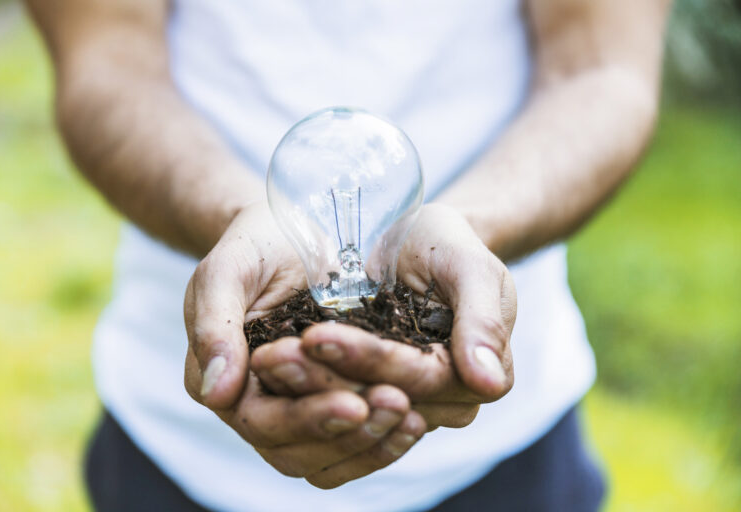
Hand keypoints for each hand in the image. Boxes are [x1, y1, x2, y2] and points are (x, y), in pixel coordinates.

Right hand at [183, 202, 425, 487]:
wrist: (292, 231)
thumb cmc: (257, 244)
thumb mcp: (229, 270)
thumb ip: (215, 325)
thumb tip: (216, 394)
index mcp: (227, 382)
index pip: (263, 422)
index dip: (308, 418)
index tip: (355, 403)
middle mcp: (259, 407)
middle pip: (298, 453)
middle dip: (349, 434)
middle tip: (396, 404)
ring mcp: (296, 411)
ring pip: (328, 459)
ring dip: (372, 443)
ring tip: (413, 416)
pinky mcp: (331, 402)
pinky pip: (353, 444)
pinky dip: (384, 440)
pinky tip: (417, 420)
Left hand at [251, 203, 516, 429]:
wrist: (411, 239)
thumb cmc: (443, 244)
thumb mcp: (469, 265)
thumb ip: (484, 319)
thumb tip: (488, 383)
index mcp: (470, 375)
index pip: (417, 379)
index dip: (368, 360)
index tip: (316, 334)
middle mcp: (438, 404)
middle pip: (378, 405)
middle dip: (324, 381)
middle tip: (271, 353)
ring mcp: (400, 407)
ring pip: (350, 423)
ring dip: (303, 397)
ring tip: (264, 360)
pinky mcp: (365, 402)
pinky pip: (332, 426)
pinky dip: (299, 405)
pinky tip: (267, 375)